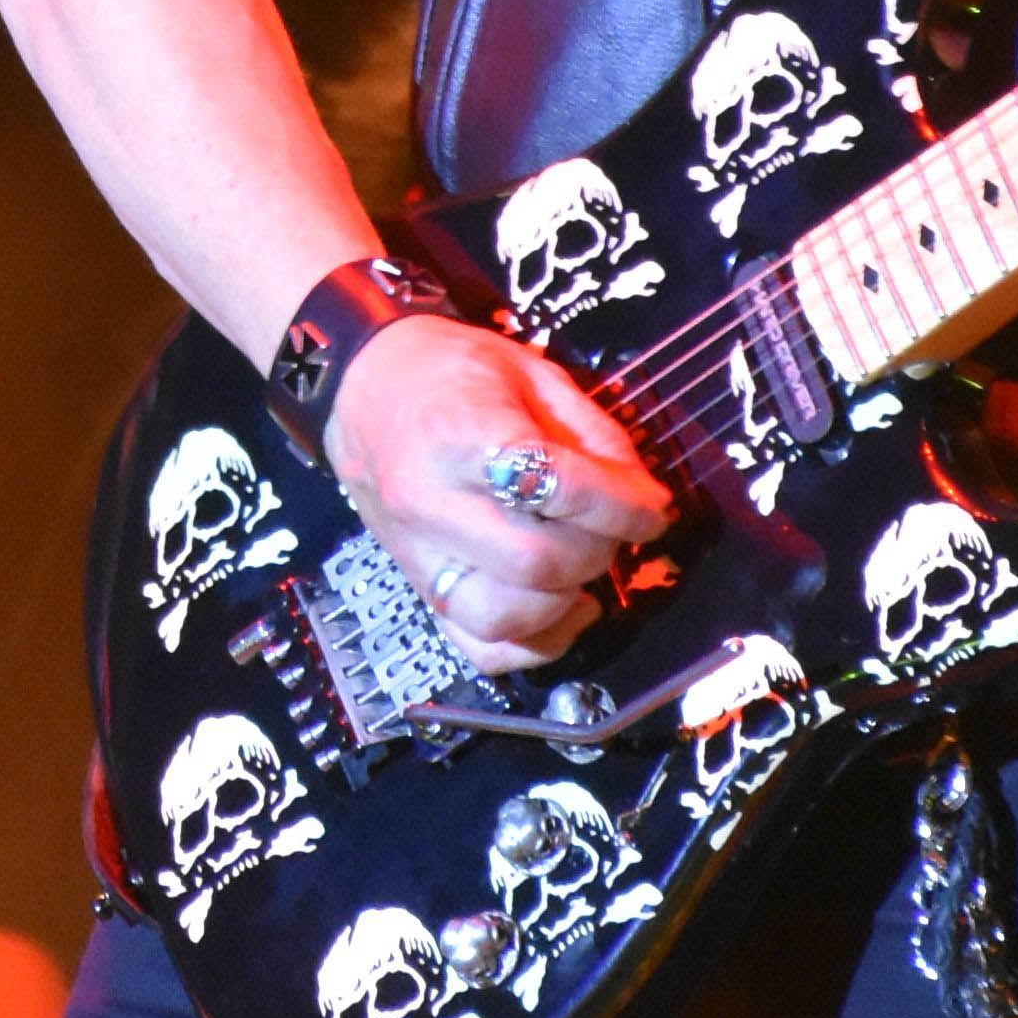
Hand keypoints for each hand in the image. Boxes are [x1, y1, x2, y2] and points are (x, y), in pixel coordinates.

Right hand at [324, 314, 672, 671]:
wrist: (365, 381)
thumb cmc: (449, 371)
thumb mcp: (531, 373)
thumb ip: (592, 434)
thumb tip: (642, 499)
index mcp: (459, 433)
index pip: (554, 487)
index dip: (622, 504)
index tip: (652, 507)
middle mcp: (428, 500)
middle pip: (533, 562)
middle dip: (596, 551)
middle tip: (612, 529)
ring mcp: (415, 550)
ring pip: (502, 617)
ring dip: (564, 600)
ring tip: (582, 563)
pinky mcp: (415, 583)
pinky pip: (477, 646)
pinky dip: (531, 645)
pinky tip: (563, 608)